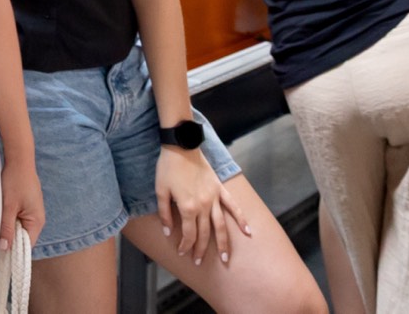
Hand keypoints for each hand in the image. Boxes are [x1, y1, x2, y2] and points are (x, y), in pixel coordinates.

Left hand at [0, 156, 44, 250]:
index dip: (13, 251)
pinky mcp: (26, 206)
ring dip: (8, 228)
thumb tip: (5, 248)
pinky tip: (0, 215)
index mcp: (37, 221)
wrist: (19, 159)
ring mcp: (32, 212)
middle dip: (9, 239)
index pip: (26, 246)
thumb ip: (7, 227)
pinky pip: (18, 220)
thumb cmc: (15, 180)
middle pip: (22, 239)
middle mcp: (38, 219)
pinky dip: (9, 220)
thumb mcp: (8, 206)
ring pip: (19, 229)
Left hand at [156, 146, 250, 265]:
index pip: (188, 233)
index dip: (185, 245)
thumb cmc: (168, 168)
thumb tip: (168, 231)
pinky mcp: (220, 189)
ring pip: (220, 225)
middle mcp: (203, 206)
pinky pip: (233, 206)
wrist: (181, 146)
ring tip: (225, 258)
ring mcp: (214, 198)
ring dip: (223, 243)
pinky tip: (248, 231)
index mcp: (188, 207)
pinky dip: (241, 219)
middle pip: (204, 233)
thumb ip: (165, 213)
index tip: (182, 252)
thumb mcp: (160, 191)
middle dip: (201, 249)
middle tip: (198, 261)